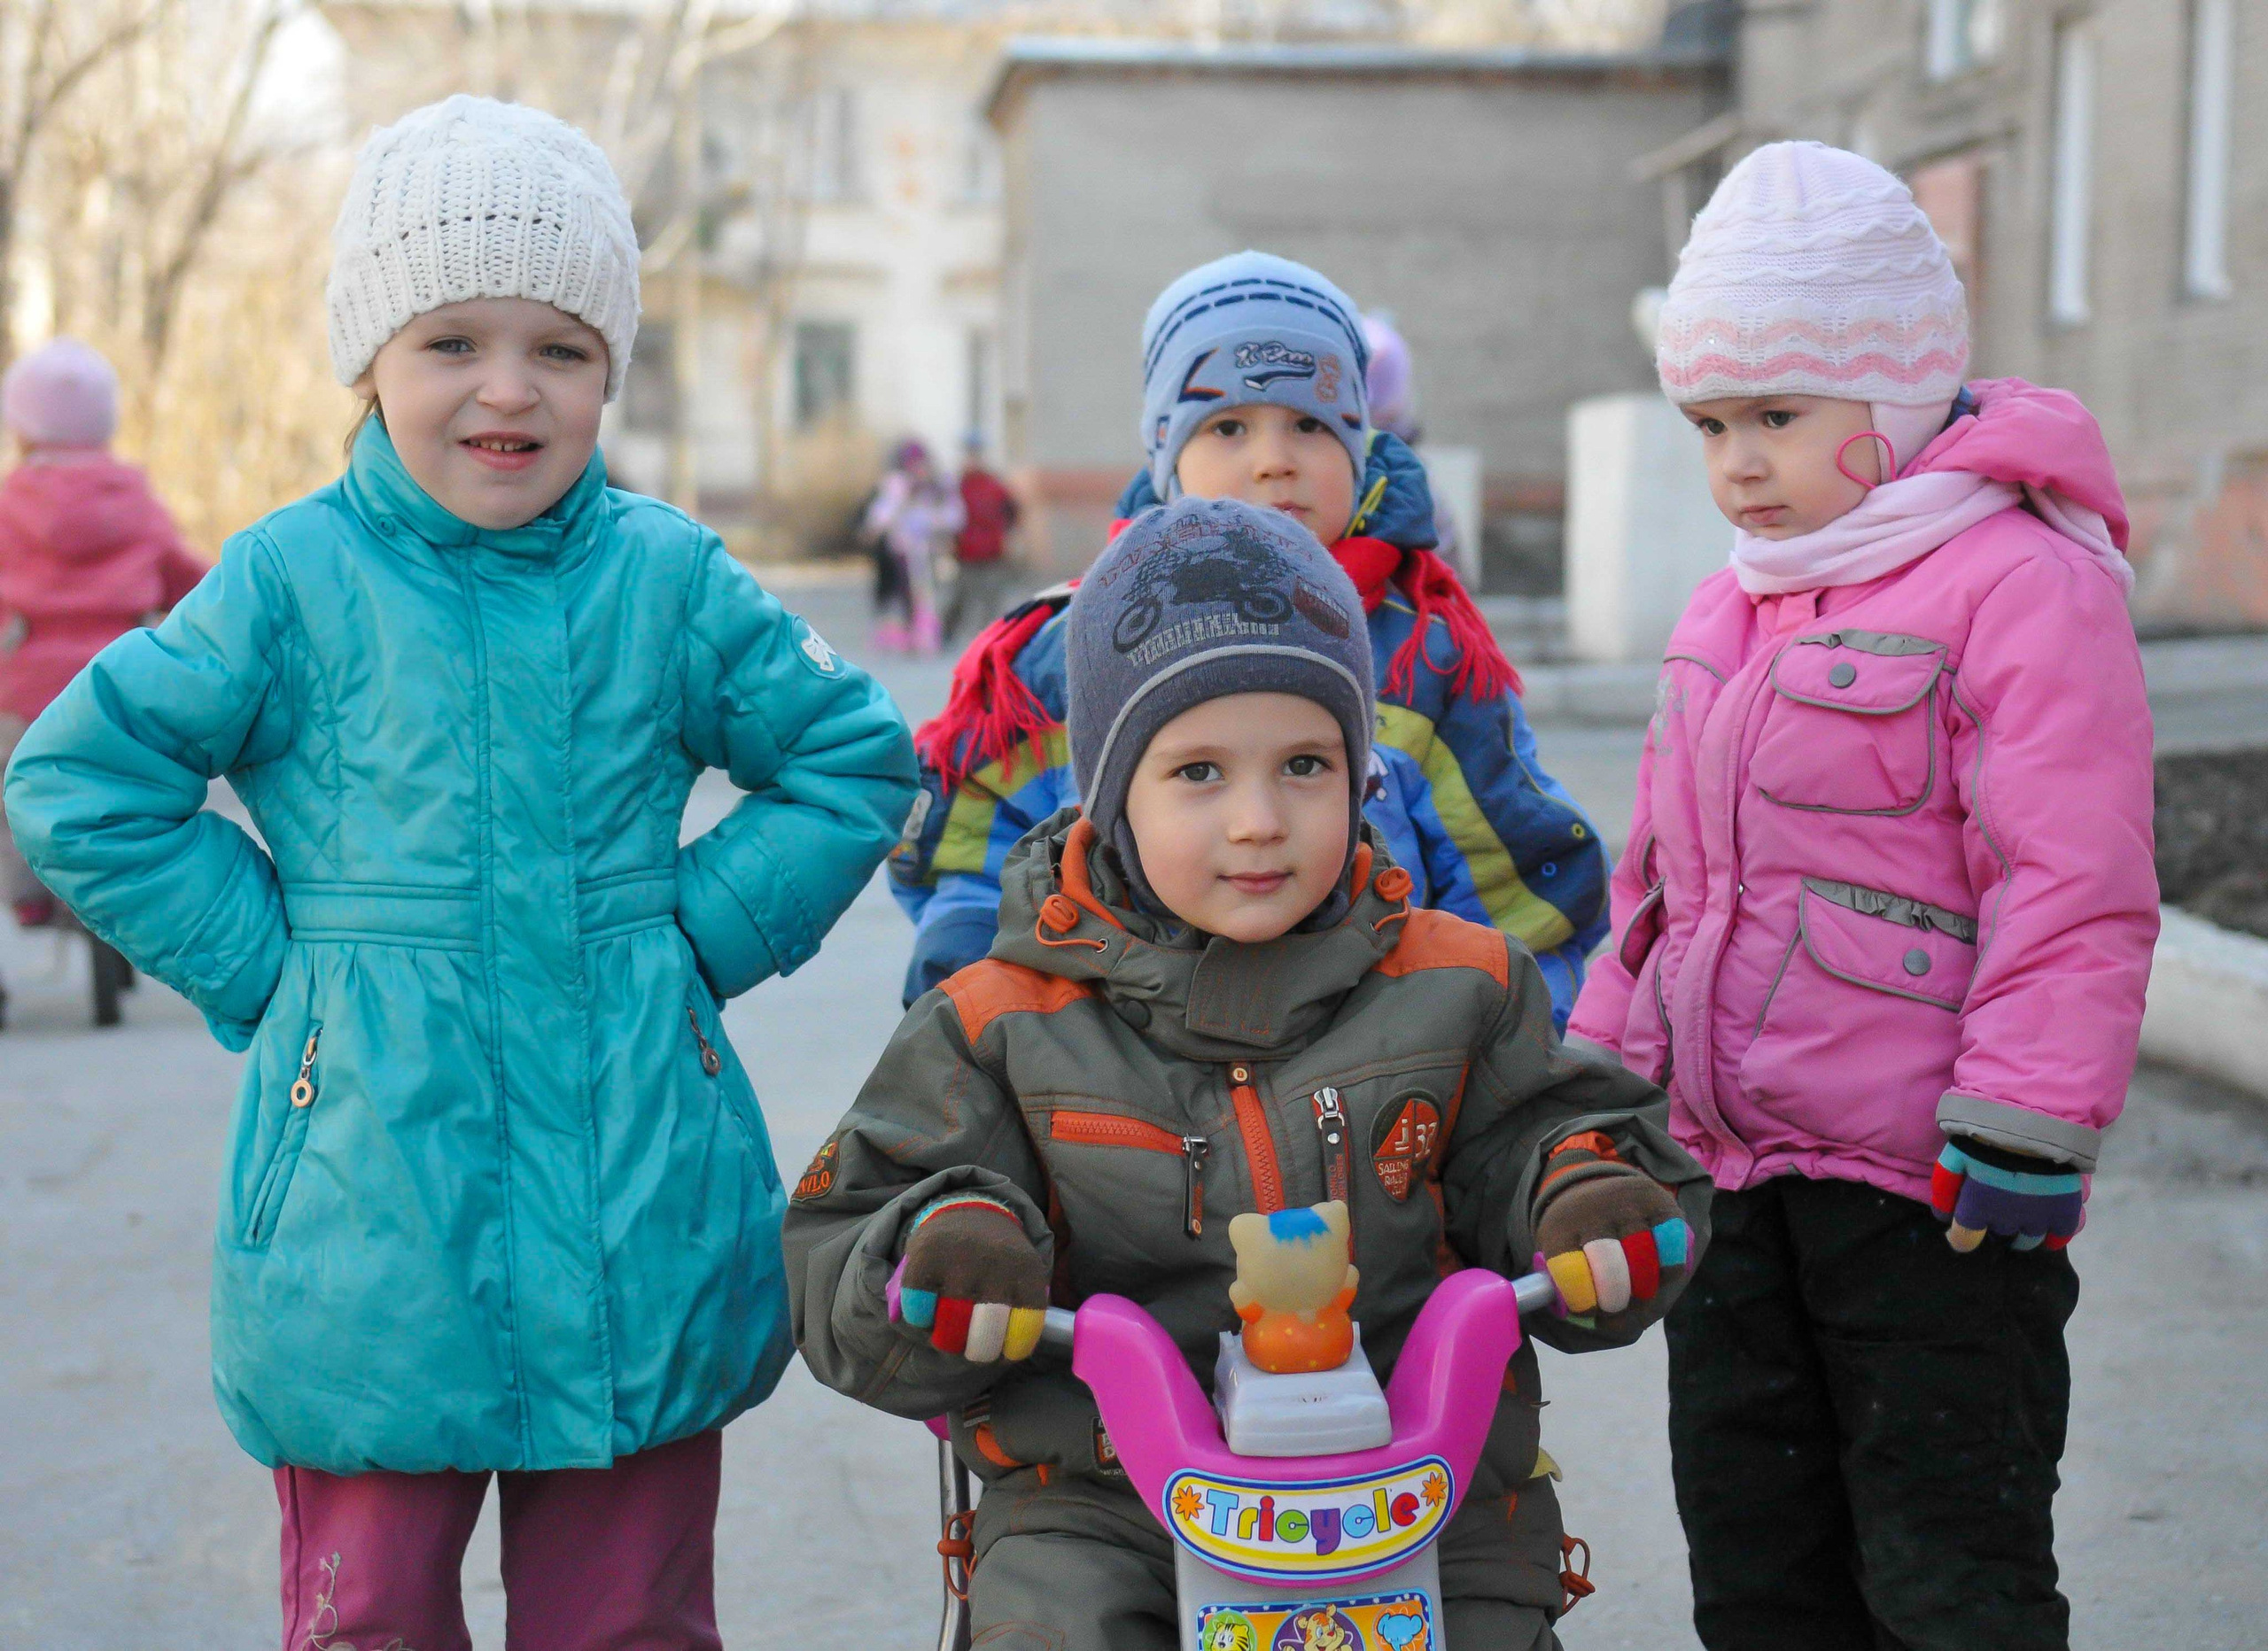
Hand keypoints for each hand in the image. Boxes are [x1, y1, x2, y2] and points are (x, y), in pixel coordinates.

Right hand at [890, 1194, 1048, 1361]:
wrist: (968, 1209)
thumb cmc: (997, 1259)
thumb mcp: (1022, 1276)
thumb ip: (1020, 1314)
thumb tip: (1005, 1357)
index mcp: (1027, 1272)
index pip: (1023, 1332)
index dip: (1009, 1353)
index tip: (1001, 1353)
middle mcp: (996, 1265)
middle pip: (985, 1339)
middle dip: (976, 1351)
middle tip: (971, 1345)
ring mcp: (959, 1261)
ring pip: (949, 1331)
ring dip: (946, 1341)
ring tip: (948, 1330)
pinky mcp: (925, 1258)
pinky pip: (918, 1314)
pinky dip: (921, 1321)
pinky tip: (928, 1311)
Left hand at [1531, 1134, 1689, 1332]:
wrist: (1600, 1188)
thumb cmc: (1579, 1241)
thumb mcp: (1560, 1260)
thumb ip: (1573, 1294)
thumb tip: (1602, 1326)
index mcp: (1560, 1227)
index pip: (1570, 1272)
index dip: (1583, 1302)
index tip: (1589, 1311)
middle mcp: (1593, 1211)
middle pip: (1611, 1269)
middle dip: (1616, 1300)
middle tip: (1615, 1306)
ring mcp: (1629, 1205)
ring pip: (1644, 1261)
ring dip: (1644, 1291)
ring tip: (1637, 1295)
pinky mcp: (1661, 1205)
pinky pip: (1674, 1249)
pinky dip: (1669, 1272)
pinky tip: (1658, 1274)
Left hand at [1931, 1138, 2082, 1252]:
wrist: (2034, 1119)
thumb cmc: (1986, 1135)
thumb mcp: (1954, 1154)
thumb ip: (1945, 1187)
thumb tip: (1942, 1215)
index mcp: (1977, 1209)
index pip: (1964, 1241)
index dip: (1961, 1236)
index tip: (1964, 1228)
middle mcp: (2007, 1222)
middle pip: (1998, 1234)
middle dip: (1995, 1223)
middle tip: (1997, 1203)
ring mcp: (2038, 1219)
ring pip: (2028, 1240)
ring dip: (2022, 1231)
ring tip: (2021, 1213)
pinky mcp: (2065, 1212)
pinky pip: (2060, 1236)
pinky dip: (2053, 1236)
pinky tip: (2047, 1227)